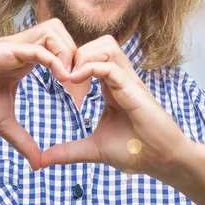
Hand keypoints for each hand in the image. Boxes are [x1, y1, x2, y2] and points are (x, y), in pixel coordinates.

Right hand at [0, 18, 75, 169]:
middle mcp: (23, 48)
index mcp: (26, 60)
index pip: (59, 49)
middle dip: (77, 52)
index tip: (81, 90)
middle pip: (62, 33)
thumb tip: (37, 164)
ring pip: (53, 30)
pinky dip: (54, 59)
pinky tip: (61, 78)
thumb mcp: (4, 123)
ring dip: (68, 51)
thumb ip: (23, 140)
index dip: (74, 64)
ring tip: (71, 78)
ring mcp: (15, 46)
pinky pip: (37, 47)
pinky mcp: (5, 50)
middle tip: (81, 80)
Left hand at [40, 35, 189, 177]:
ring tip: (69, 77)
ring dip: (84, 56)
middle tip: (61, 74)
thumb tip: (42, 161)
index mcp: (111, 87)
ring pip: (107, 46)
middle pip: (100, 43)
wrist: (162, 161)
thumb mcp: (94, 149)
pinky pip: (111, 67)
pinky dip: (90, 69)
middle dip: (77, 52)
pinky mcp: (133, 90)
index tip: (55, 78)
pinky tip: (74, 82)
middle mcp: (120, 79)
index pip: (92, 57)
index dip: (73, 61)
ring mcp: (128, 81)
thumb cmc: (135, 151)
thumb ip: (68, 151)